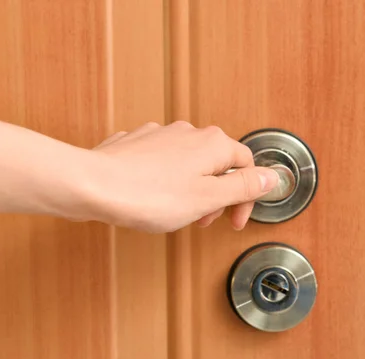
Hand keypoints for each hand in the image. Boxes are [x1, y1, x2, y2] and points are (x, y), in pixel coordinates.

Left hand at [86, 121, 278, 232]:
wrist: (92, 186)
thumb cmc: (146, 195)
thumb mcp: (207, 198)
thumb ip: (243, 187)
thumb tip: (271, 178)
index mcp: (212, 144)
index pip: (246, 165)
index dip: (246, 197)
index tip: (234, 219)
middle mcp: (188, 132)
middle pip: (217, 164)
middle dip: (214, 195)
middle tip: (203, 220)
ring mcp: (159, 135)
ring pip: (188, 164)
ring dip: (190, 190)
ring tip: (175, 212)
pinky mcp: (136, 144)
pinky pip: (161, 164)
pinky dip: (164, 182)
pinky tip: (152, 197)